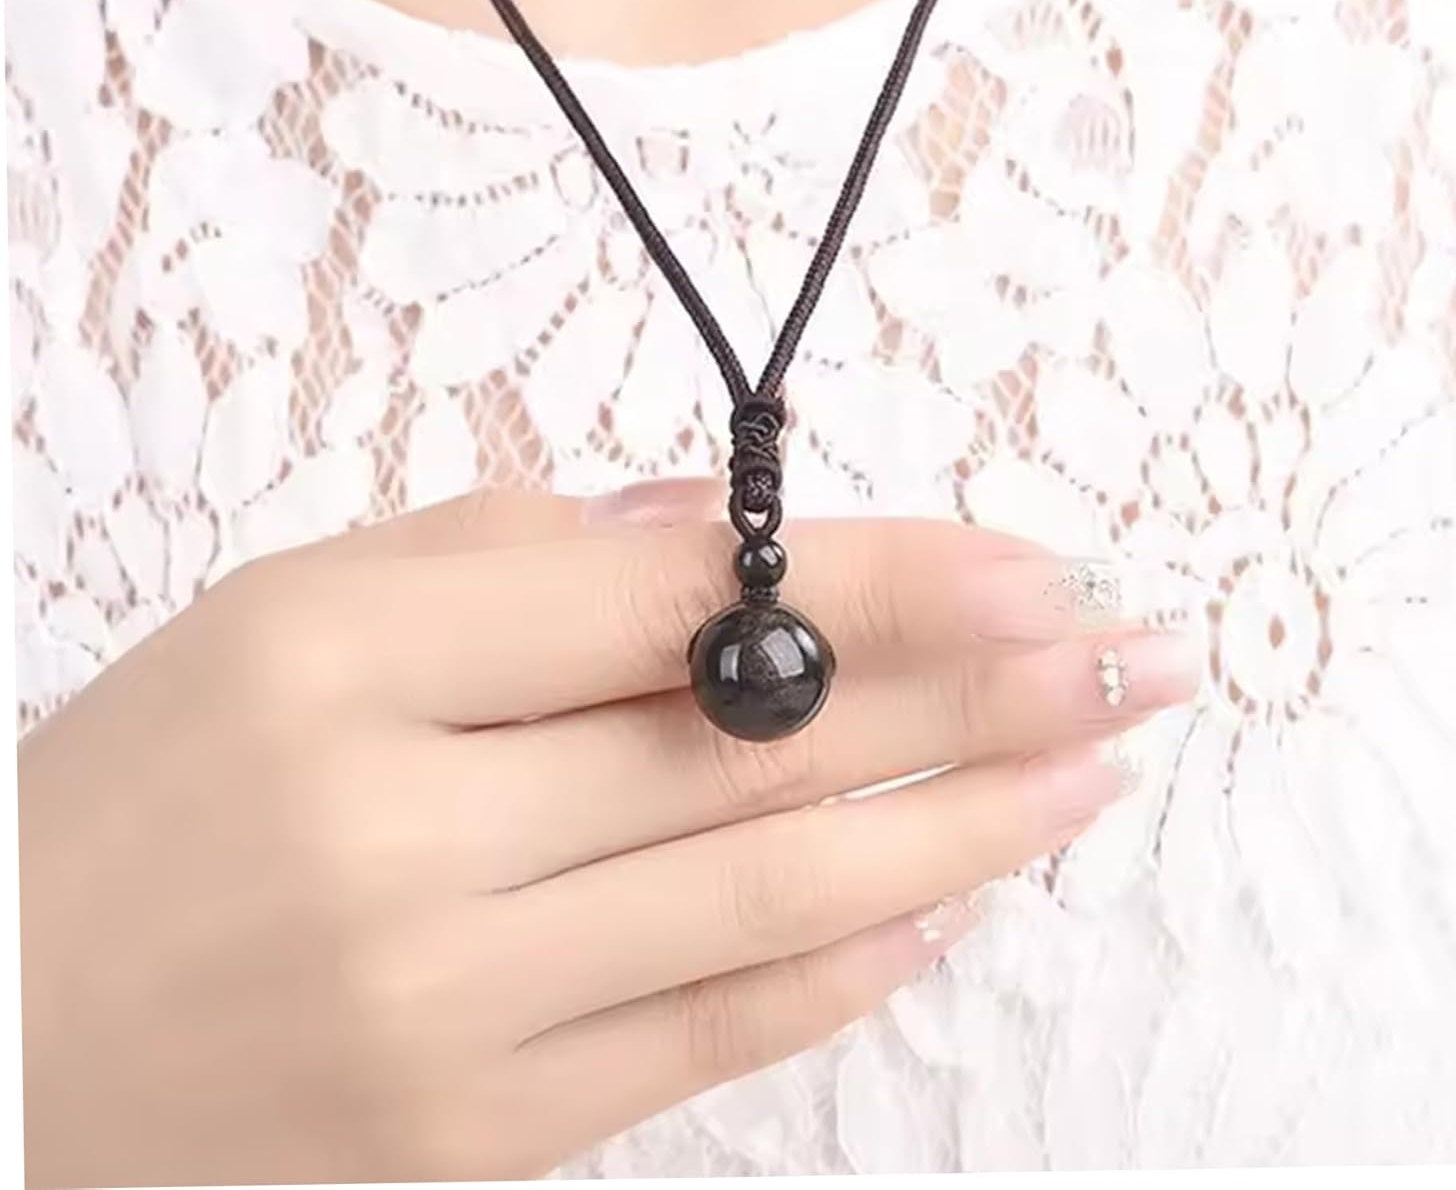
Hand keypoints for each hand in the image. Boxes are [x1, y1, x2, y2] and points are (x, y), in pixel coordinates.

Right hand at [18, 479, 1199, 1185]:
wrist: (0, 1032)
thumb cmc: (150, 784)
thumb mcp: (287, 610)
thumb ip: (504, 558)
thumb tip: (714, 538)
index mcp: (346, 662)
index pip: (680, 603)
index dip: (880, 575)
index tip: (1029, 562)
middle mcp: (405, 839)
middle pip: (756, 748)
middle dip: (976, 693)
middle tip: (1130, 655)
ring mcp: (444, 1009)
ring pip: (765, 897)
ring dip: (959, 830)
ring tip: (1092, 773)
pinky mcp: (467, 1137)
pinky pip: (703, 1040)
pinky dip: (838, 964)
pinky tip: (947, 904)